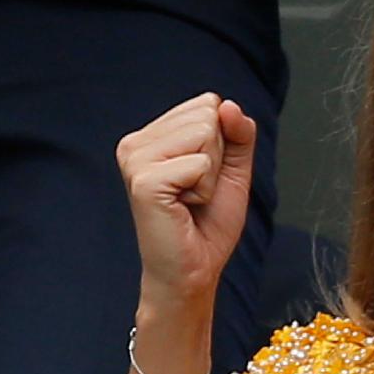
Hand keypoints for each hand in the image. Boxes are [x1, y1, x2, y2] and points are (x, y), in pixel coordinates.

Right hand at [116, 92, 256, 302]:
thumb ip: (237, 132)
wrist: (194, 269)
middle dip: (217, 157)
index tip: (203, 175)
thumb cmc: (208, 222)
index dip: (222, 141)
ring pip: (206, 134)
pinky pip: (200, 164)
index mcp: (152, 135)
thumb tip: (227, 105)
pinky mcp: (144, 181)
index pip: (209, 104)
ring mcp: (136, 160)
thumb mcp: (233, 167)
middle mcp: (136, 143)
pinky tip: (184, 206)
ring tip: (190, 198)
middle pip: (208, 115)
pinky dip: (205, 189)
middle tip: (196, 190)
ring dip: (211, 174)